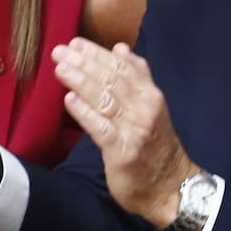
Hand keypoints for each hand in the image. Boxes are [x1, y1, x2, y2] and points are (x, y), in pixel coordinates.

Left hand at [51, 38, 197, 227]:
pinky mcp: (122, 152)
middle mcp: (145, 108)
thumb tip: (120, 48)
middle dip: (84, 63)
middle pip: (112, 80)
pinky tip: (69, 100)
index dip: (97, 54)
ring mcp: (134, 130)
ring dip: (81, 82)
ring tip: (61, 69)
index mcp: (151, 94)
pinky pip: (101, 128)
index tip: (75, 44)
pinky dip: (85, 112)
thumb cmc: (156, 146)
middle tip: (59, 51)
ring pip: (105, 99)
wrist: (171, 186)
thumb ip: (137, 77)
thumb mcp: (152, 106)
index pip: (122, 67)